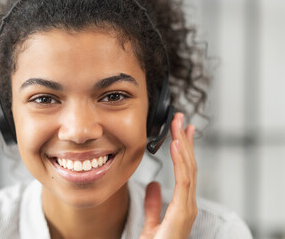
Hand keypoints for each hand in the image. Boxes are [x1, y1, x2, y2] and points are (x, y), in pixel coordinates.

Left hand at [140, 113, 196, 238]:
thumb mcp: (152, 222)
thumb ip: (154, 204)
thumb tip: (154, 185)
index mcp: (182, 204)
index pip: (185, 171)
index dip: (184, 150)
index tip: (180, 132)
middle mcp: (188, 204)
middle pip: (189, 165)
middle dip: (185, 141)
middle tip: (180, 119)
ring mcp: (187, 207)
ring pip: (189, 169)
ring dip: (184, 145)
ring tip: (179, 125)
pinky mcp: (183, 212)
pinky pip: (184, 181)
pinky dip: (182, 161)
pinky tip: (178, 145)